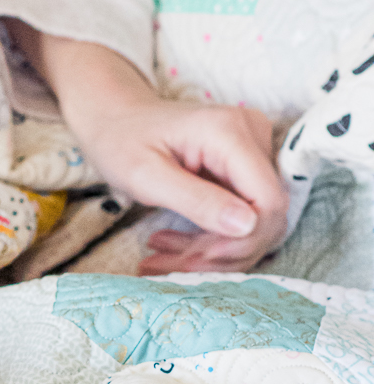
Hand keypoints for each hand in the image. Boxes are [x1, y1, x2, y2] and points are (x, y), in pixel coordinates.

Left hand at [17, 31, 288, 273]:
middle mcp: (253, 136)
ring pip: (255, 223)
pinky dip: (210, 239)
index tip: (196, 258)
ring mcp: (254, 151)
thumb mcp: (145, 175)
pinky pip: (244, 216)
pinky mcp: (247, 168)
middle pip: (264, 216)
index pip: (269, 200)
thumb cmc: (122, 140)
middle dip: (218, 251)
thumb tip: (248, 226)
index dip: (243, 239)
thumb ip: (196, 200)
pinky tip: (172, 244)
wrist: (115, 119)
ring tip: (160, 254)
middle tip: (164, 263)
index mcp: (230, 132)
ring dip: (210, 251)